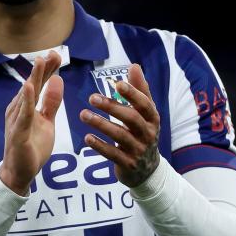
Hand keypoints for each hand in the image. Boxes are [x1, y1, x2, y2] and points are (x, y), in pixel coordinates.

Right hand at [0, 50, 63, 195]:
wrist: (19, 172)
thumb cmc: (31, 146)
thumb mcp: (47, 122)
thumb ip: (51, 103)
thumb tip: (57, 80)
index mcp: (27, 106)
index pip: (39, 84)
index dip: (48, 69)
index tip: (57, 54)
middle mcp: (19, 109)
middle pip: (32, 85)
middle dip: (42, 68)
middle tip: (51, 52)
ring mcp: (17, 120)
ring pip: (26, 96)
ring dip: (33, 78)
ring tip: (40, 62)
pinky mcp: (17, 132)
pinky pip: (23, 114)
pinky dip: (27, 100)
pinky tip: (30, 87)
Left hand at [79, 63, 160, 187]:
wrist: (147, 170)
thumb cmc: (143, 133)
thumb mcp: (145, 113)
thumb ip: (140, 90)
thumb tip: (134, 66)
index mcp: (152, 118)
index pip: (144, 104)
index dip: (132, 94)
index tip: (117, 83)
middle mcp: (148, 134)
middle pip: (131, 119)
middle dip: (112, 107)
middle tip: (92, 98)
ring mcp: (138, 150)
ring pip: (120, 136)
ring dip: (101, 124)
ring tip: (83, 115)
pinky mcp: (128, 164)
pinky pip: (113, 154)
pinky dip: (100, 146)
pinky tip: (87, 138)